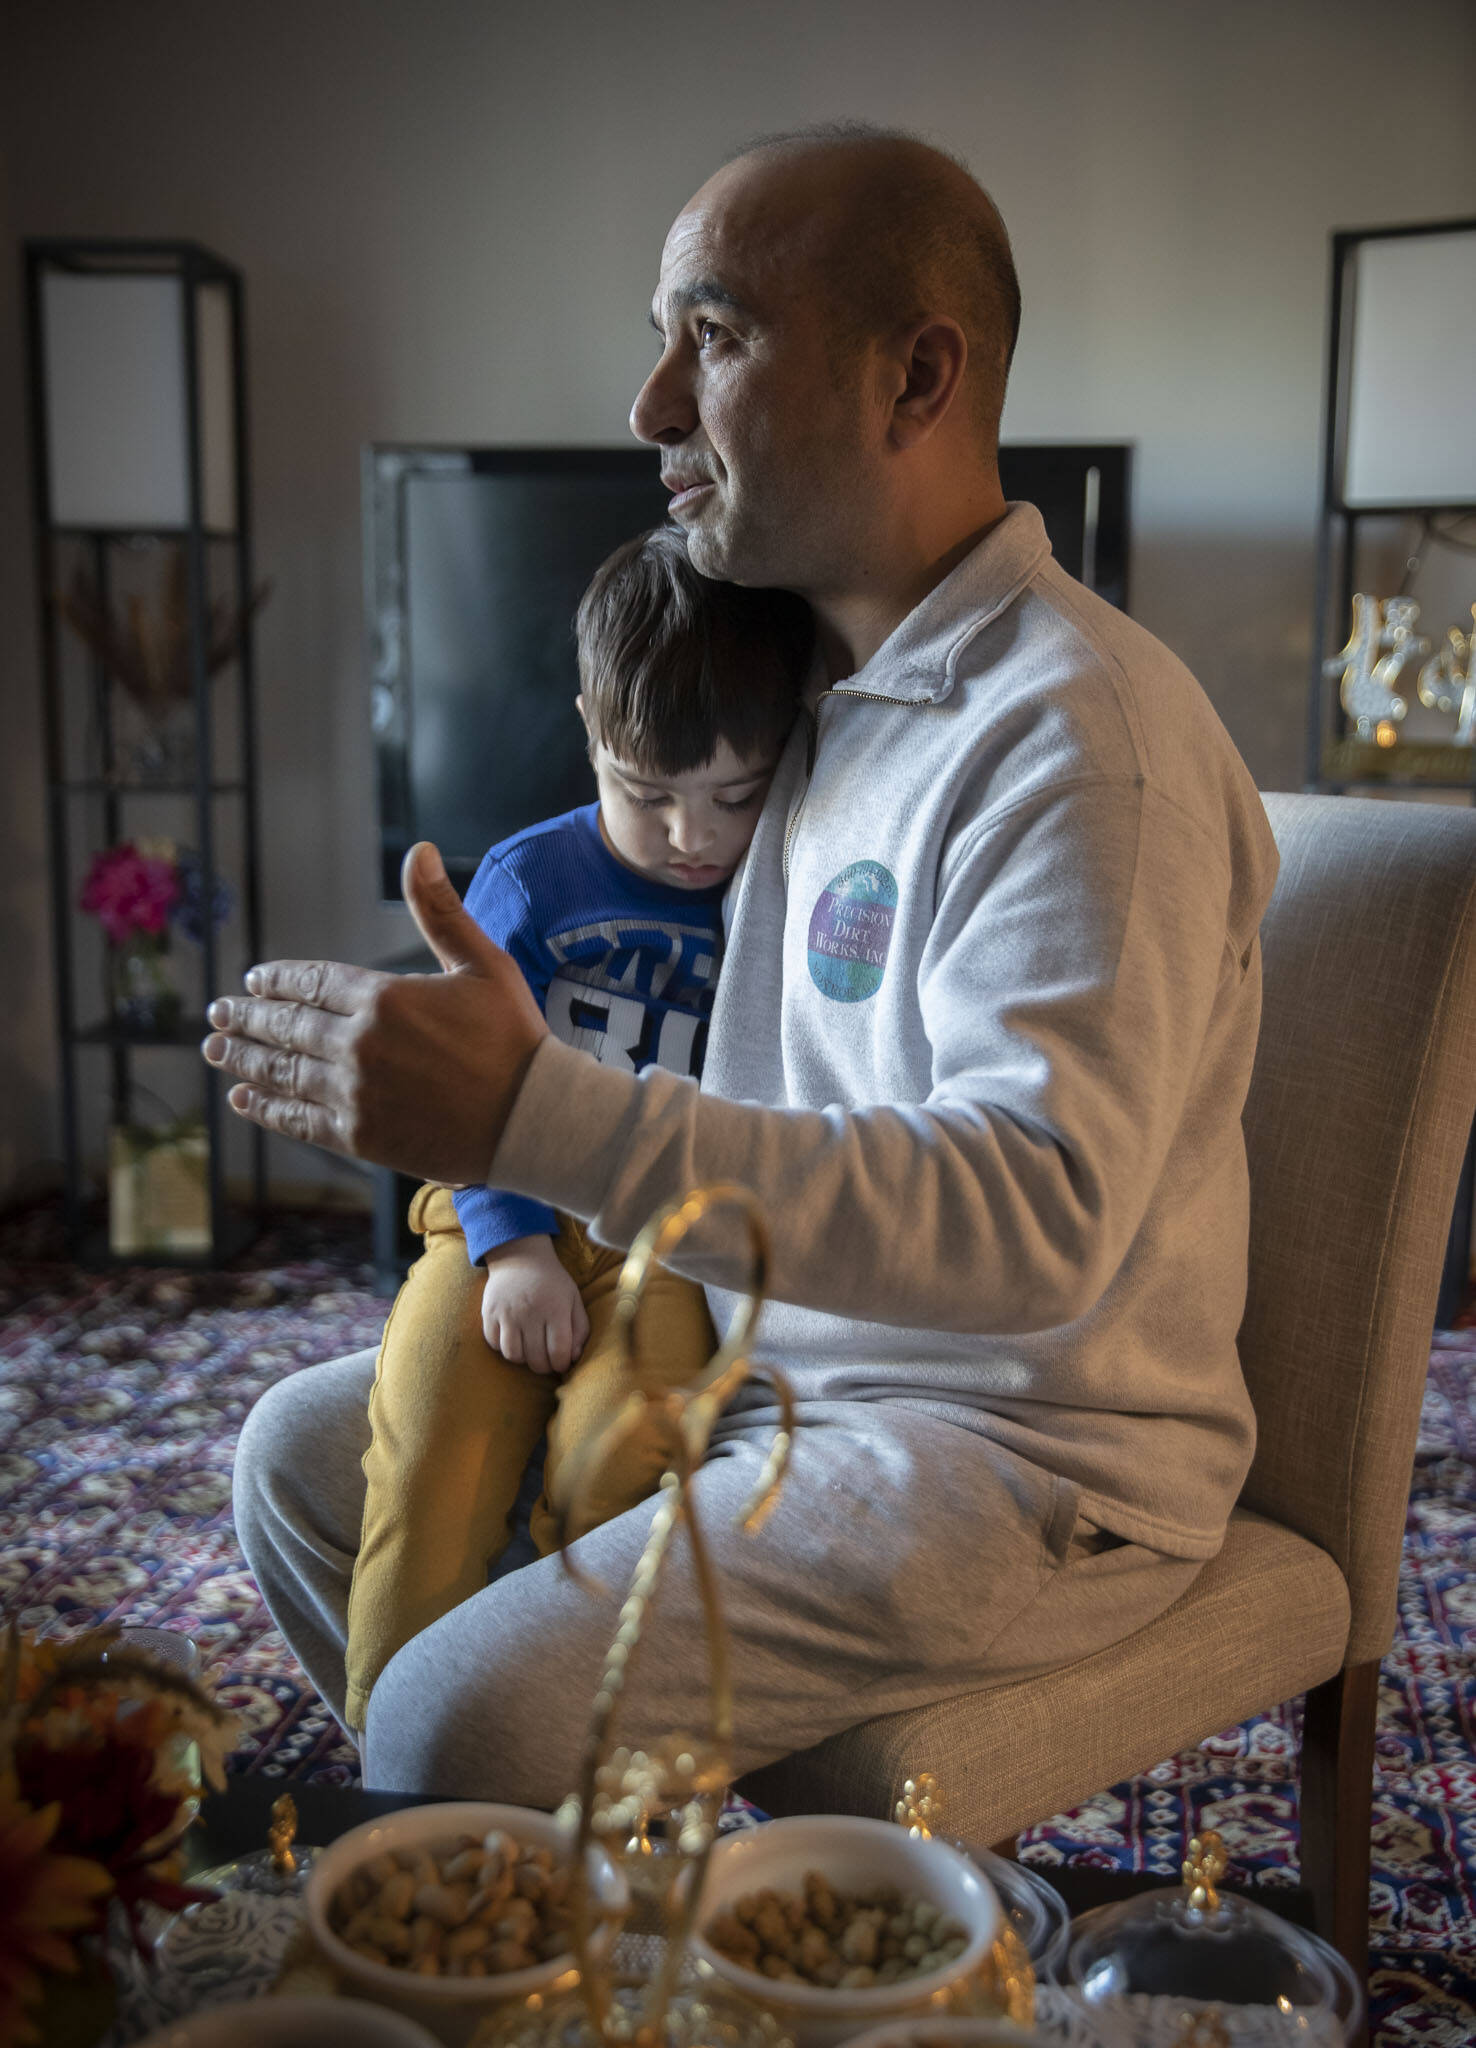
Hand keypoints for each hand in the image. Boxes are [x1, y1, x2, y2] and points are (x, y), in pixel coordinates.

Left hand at [200, 843, 548, 1183]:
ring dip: (245, 1060)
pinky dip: (267, 1109)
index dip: (277, 980)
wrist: (533, 1118)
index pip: (311, 983)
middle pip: (286, 1027)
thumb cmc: (515, 1038)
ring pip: (283, 1073)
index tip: (252, 980)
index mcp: (383, 997)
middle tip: (218, 1013)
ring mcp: (354, 1094)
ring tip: (217, 1050)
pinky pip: (299, 1120)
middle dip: (247, 1018)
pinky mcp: (360, 1137)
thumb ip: (440, 910)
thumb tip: (417, 850)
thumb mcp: (483, 963)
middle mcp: (358, 1044)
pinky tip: (244, 1100)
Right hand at [482, 1235, 589, 1374]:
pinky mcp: (489, 1313)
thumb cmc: (552, 1282)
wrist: (521, 1256)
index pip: (559, 1352)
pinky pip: (494, 1344)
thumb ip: (580, 1329)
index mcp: (556, 1309)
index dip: (562, 1365)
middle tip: (546, 1360)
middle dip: (544, 1366)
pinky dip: (503, 1347)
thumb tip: (573, 1358)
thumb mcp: (574, 1299)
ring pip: (513, 1356)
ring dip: (523, 1359)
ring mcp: (507, 1313)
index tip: (562, 1363)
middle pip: (536, 1359)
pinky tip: (513, 1338)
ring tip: (529, 1350)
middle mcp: (530, 1313)